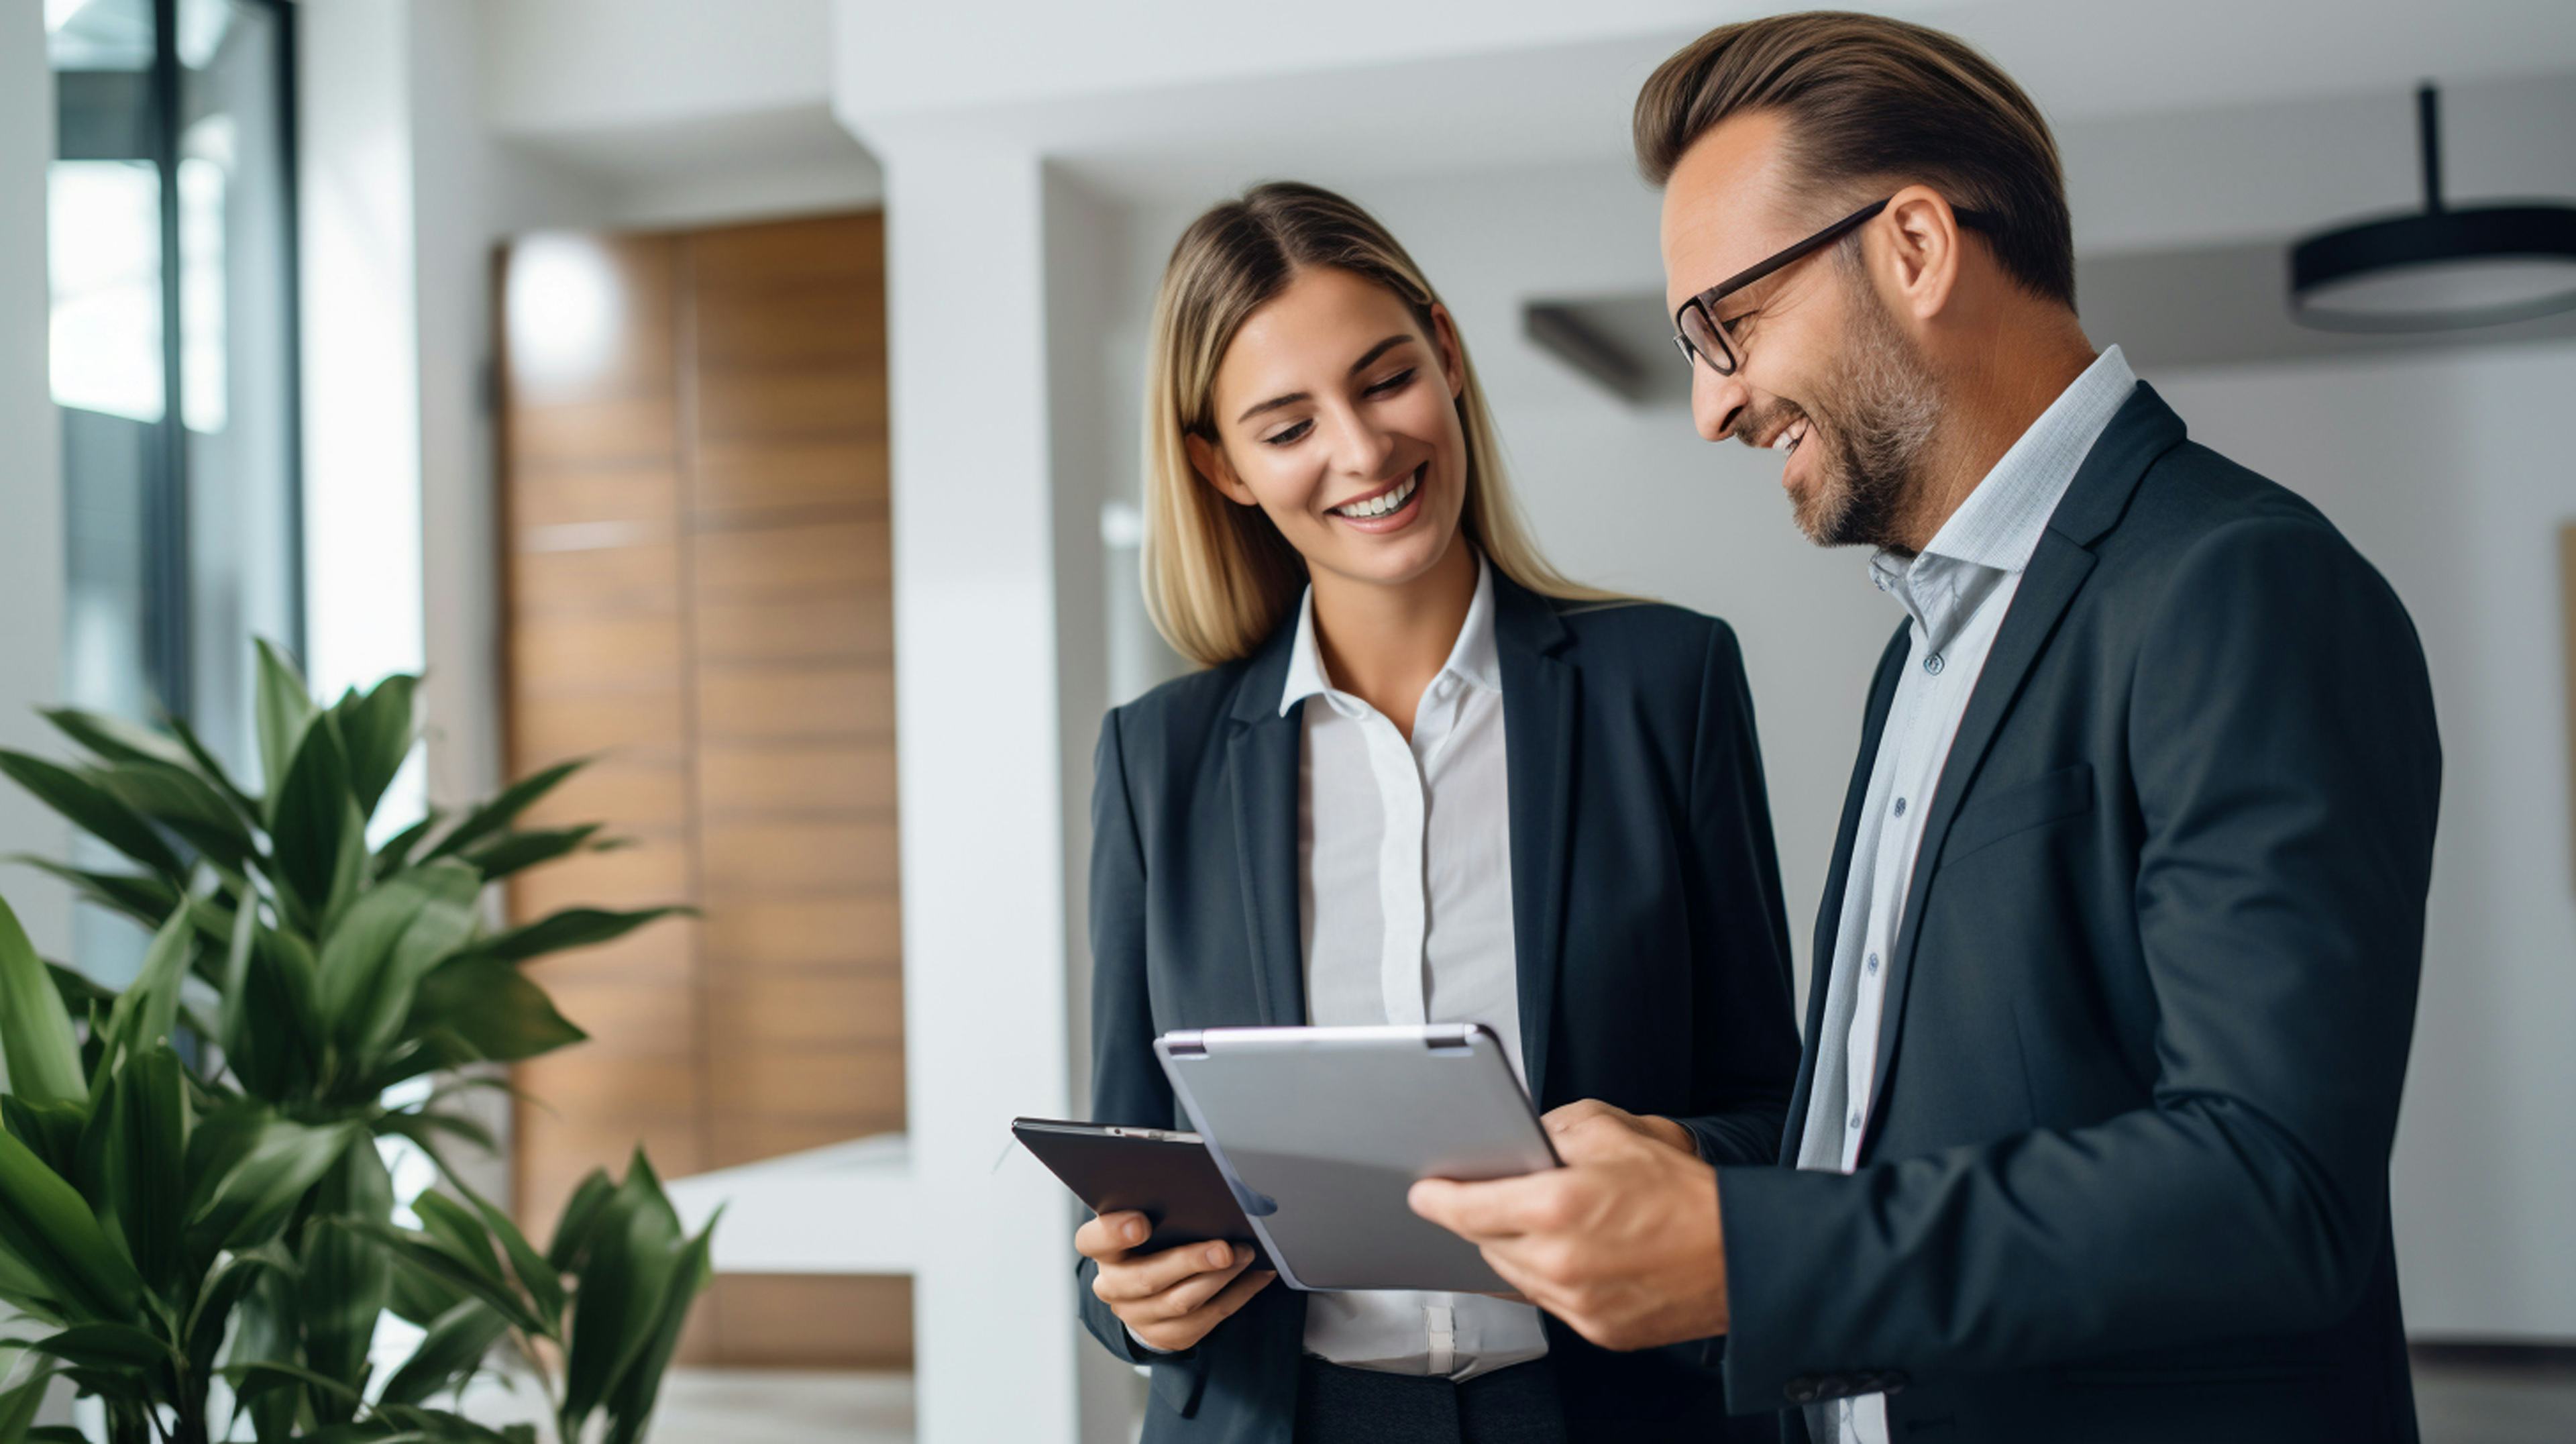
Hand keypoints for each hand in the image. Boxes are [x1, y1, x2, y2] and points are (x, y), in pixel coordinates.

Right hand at [1075, 1210, 1275, 1353]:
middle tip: (1224, 1247)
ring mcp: (1139, 1316)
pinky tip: (1257, 1274)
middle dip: (1190, 1261)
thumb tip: (1202, 1187)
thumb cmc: (1154, 1240)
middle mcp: (1114, 1287)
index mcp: (1104, 1251)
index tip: (1142, 1222)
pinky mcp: (1167, 1336)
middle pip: (1146, 1278)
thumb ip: (1160, 1205)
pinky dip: (1237, 1295)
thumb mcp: (1146, 1218)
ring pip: (1181, 1302)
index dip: (1114, 1232)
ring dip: (1219, 1279)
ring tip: (1246, 1255)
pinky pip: (1207, 1319)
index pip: (1092, 1240)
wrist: (1148, 1291)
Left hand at [1408, 1106, 1729, 1350]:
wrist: (1744, 1255)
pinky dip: (1550, 1277)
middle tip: (1490, 1195)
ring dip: (1514, 1249)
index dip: (1438, 1198)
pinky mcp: (1597, 1329)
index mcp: (1557, 1208)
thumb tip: (1523, 1139)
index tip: (1424, 1192)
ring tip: (1541, 1221)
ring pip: (1515, 1276)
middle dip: (1482, 1219)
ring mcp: (1577, 1303)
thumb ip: (1557, 1129)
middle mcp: (1559, 1262)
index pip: (1468, 1207)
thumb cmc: (1687, 1194)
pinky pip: (1550, 1301)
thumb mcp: (1616, 1132)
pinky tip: (1570, 1252)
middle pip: (1486, 1243)